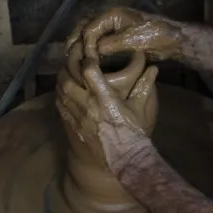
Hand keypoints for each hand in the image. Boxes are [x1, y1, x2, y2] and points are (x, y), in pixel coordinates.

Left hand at [55, 56, 157, 174]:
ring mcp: (77, 116)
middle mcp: (88, 105)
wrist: (124, 159)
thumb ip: (144, 86)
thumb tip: (153, 68)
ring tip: (67, 71)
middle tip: (73, 57)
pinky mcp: (72, 126)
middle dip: (68, 65)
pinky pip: (60, 105)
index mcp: (105, 98)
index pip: (89, 71)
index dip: (87, 58)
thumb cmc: (134, 133)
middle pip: (68, 79)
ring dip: (62, 78)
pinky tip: (64, 90)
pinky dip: (60, 94)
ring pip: (61, 91)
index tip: (90, 53)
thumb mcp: (141, 109)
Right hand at [66, 7, 183, 60]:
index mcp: (112, 15)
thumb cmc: (154, 37)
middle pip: (84, 26)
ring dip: (80, 43)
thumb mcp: (132, 41)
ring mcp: (111, 25)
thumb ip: (111, 44)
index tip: (86, 59)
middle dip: (75, 40)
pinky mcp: (115, 34)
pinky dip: (89, 47)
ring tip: (73, 58)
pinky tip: (85, 58)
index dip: (85, 44)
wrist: (171, 39)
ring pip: (88, 32)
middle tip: (69, 55)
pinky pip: (96, 38)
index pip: (90, 28)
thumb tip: (93, 50)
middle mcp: (109, 17)